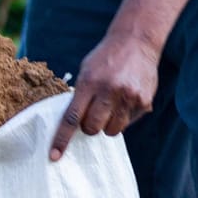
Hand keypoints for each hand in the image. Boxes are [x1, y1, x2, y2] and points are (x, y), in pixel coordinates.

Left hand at [50, 30, 159, 159]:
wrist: (136, 41)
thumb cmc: (106, 58)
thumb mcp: (86, 70)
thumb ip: (80, 95)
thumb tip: (74, 124)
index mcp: (89, 82)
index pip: (71, 118)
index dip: (62, 139)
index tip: (54, 156)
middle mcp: (109, 91)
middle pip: (92, 128)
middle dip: (90, 126)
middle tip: (93, 113)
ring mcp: (128, 97)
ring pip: (112, 130)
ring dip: (108, 123)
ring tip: (111, 105)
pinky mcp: (144, 101)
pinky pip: (128, 123)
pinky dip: (124, 116)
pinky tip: (126, 98)